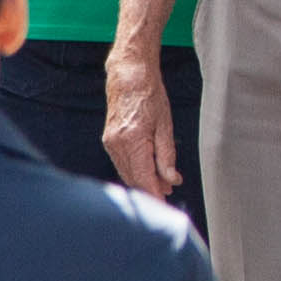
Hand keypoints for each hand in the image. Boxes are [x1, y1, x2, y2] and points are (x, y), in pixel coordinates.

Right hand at [102, 40, 186, 199]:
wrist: (129, 76)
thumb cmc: (150, 95)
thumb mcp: (165, 126)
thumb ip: (167, 156)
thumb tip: (172, 180)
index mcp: (133, 141)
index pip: (144, 179)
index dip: (156, 195)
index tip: (166, 205)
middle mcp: (117, 145)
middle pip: (134, 179)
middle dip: (151, 190)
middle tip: (169, 193)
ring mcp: (110, 144)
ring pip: (127, 173)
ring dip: (143, 181)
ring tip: (163, 183)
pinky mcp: (108, 141)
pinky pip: (122, 164)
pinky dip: (135, 170)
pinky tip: (148, 171)